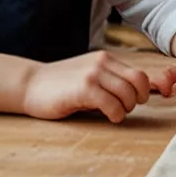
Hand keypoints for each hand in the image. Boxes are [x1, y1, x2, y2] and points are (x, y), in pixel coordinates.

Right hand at [21, 50, 162, 121]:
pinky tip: (109, 117)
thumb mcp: (90, 77)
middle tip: (126, 108)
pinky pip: (112, 104)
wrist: (30, 85)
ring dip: (126, 109)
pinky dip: (116, 114)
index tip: (139, 101)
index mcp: (105, 59)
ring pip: (128, 93)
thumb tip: (145, 91)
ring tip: (115, 113)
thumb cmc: (61, 87)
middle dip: (138, 99)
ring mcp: (92, 74)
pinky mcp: (84, 88)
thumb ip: (112, 81)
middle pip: (139, 81)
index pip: (139, 73)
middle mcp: (101, 63)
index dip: (145, 90)